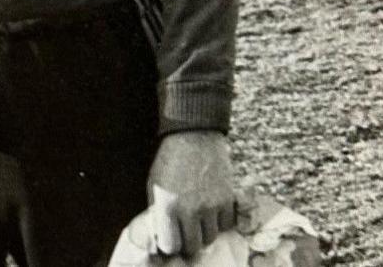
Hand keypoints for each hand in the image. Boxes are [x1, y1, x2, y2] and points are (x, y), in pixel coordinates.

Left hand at [145, 130, 240, 258]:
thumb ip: (159, 211)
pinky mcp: (228, 200)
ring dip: (204, 232)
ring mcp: (211, 206)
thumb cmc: (170, 160)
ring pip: (210, 237)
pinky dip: (220, 222)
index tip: (171, 240)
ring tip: (198, 218)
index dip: (171, 245)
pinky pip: (226, 225)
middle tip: (186, 233)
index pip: (170, 245)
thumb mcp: (155, 185)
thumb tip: (162, 236)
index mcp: (167, 206)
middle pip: (193, 246)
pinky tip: (212, 210)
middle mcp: (190, 209)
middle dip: (188, 242)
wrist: (194, 136)